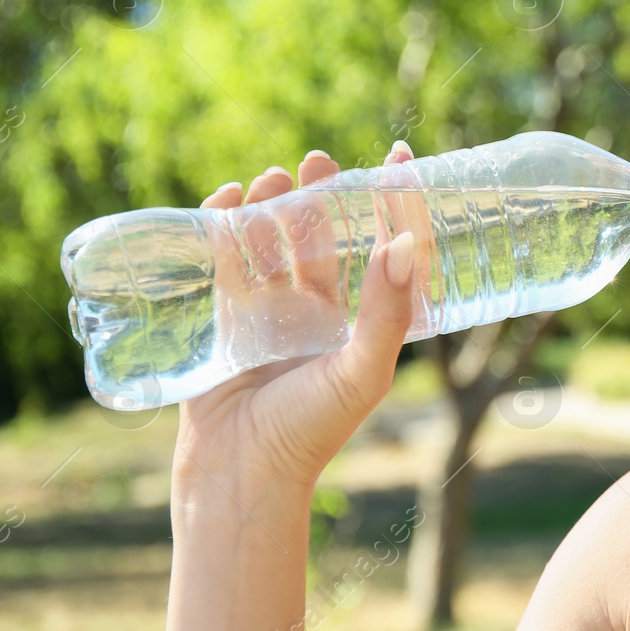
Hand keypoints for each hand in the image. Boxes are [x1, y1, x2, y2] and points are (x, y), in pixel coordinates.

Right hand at [172, 141, 417, 491]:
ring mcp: (272, 312)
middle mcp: (320, 312)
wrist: (240, 474)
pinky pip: (226, 260)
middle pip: (324, 235)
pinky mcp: (226, 318)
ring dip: (273, 206)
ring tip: (273, 178)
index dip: (391, 202)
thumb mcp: (362, 371)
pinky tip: (229, 200)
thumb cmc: (311, 431)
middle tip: (317, 161)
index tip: (396, 156)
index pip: (384, 246)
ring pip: (274, 241)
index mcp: (361, 321)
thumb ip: (387, 311)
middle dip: (321, 194)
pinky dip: (225, 226)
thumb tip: (404, 243)